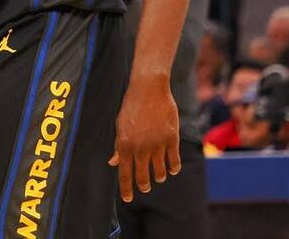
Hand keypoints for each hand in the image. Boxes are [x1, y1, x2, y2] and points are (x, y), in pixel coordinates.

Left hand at [109, 75, 179, 202]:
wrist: (149, 88)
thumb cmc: (131, 105)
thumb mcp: (120, 125)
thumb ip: (119, 146)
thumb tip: (114, 162)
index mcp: (124, 145)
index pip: (124, 174)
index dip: (126, 189)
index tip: (128, 199)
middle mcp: (140, 148)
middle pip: (142, 176)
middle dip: (144, 185)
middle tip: (145, 187)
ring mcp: (157, 144)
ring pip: (160, 171)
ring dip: (159, 176)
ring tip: (158, 177)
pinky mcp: (172, 138)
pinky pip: (174, 161)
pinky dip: (173, 168)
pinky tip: (172, 169)